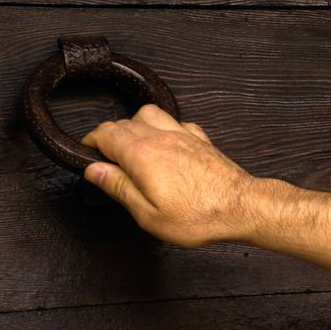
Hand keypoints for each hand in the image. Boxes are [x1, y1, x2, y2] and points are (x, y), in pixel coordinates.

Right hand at [81, 104, 256, 247]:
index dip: (91, 141)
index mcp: (143, 155)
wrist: (242, 207)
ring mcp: (182, 134)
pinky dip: (163, 127)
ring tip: (133, 146)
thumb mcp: (148, 214)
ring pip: (149, 113)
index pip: (106, 133)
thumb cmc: (199, 216)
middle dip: (109, 136)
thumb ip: (119, 187)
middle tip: (108, 158)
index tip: (88, 153)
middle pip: (124, 122)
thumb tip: (94, 170)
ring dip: (134, 125)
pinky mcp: (199, 139)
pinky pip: (175, 121)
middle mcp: (161, 137)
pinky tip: (165, 144)